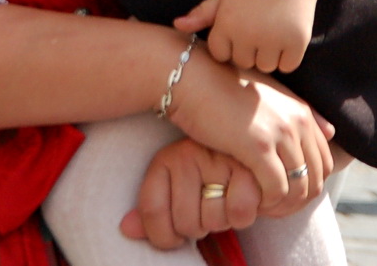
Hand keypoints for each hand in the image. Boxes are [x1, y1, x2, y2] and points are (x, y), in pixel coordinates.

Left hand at [119, 139, 261, 249]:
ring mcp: (216, 158)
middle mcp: (187, 155)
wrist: (249, 140)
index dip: (165, 237)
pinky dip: (248, 215)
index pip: (152, 211)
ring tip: (230, 201)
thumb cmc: (211, 177)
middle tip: (211, 209)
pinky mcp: (248, 166)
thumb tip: (126, 229)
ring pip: (213, 221)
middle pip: (186, 224)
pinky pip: (240, 212)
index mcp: (165, 160)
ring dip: (225, 222)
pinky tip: (250, 197)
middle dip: (202, 227)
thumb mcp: (176, 190)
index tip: (176, 237)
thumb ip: (154, 214)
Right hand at [160, 45, 334, 212]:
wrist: (193, 79)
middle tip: (273, 207)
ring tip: (261, 206)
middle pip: (316, 178)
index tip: (284, 193)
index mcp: (301, 112)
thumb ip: (299, 114)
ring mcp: (280, 133)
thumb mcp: (268, 95)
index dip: (308, 183)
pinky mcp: (258, 147)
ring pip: (299, 188)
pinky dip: (266, 202)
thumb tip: (331, 131)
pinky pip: (276, 189)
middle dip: (298, 199)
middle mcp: (297, 122)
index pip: (324, 162)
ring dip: (282, 204)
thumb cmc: (223, 88)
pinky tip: (250, 199)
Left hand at [176, 0, 318, 75]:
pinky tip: (286, 37)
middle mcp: (249, 33)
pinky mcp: (297, 42)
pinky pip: (287, 66)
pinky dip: (288, 57)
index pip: (220, 55)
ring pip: (265, 67)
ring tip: (271, 31)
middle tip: (257, 27)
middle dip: (248, 50)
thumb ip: (201, 13)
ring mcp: (274, 38)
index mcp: (227, 23)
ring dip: (268, 56)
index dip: (229, 44)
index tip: (238, 28)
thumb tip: (177, 25)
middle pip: (243, 62)